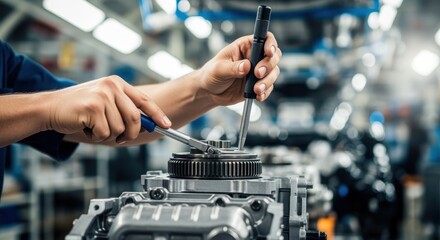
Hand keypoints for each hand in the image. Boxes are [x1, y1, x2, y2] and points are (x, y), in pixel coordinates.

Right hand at [45, 75, 170, 142]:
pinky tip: (87, 128)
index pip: (144, 100)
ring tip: (95, 127)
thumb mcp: (104, 102)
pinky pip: (106, 133)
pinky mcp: (93, 108)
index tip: (167, 125)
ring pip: (121, 128)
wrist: (49, 108)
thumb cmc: (78, 108)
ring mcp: (102, 96)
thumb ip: (124, 109)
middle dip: (132, 133)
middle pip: (136, 118)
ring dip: (109, 135)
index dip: (157, 114)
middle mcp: (111, 86)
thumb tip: (148, 124)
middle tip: (122, 139)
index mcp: (117, 83)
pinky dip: (98, 137)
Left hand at [199, 32, 281, 105]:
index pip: (264, 38)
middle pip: (274, 56)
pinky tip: (257, 96)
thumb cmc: (211, 74)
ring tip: (256, 90)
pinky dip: (265, 92)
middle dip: (269, 65)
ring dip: (267, 81)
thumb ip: (232, 68)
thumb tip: (246, 66)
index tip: (269, 52)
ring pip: (273, 73)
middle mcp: (254, 57)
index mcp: (245, 46)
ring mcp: (257, 71)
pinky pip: (268, 87)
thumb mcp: (218, 69)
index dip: (270, 43)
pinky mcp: (258, 84)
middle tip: (257, 74)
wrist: (209, 92)